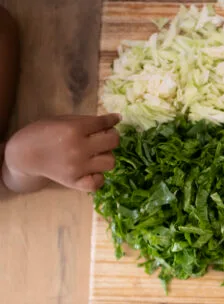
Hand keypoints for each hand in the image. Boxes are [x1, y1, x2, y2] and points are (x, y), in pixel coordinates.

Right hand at [2, 114, 120, 192]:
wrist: (25, 155)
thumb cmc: (45, 133)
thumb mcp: (64, 120)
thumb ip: (89, 121)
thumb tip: (116, 119)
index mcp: (74, 129)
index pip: (104, 123)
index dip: (111, 121)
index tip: (113, 121)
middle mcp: (78, 149)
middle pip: (113, 142)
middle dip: (111, 138)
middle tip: (102, 138)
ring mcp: (77, 167)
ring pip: (110, 162)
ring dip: (106, 156)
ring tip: (95, 154)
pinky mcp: (75, 182)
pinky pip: (99, 182)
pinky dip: (99, 176)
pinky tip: (92, 170)